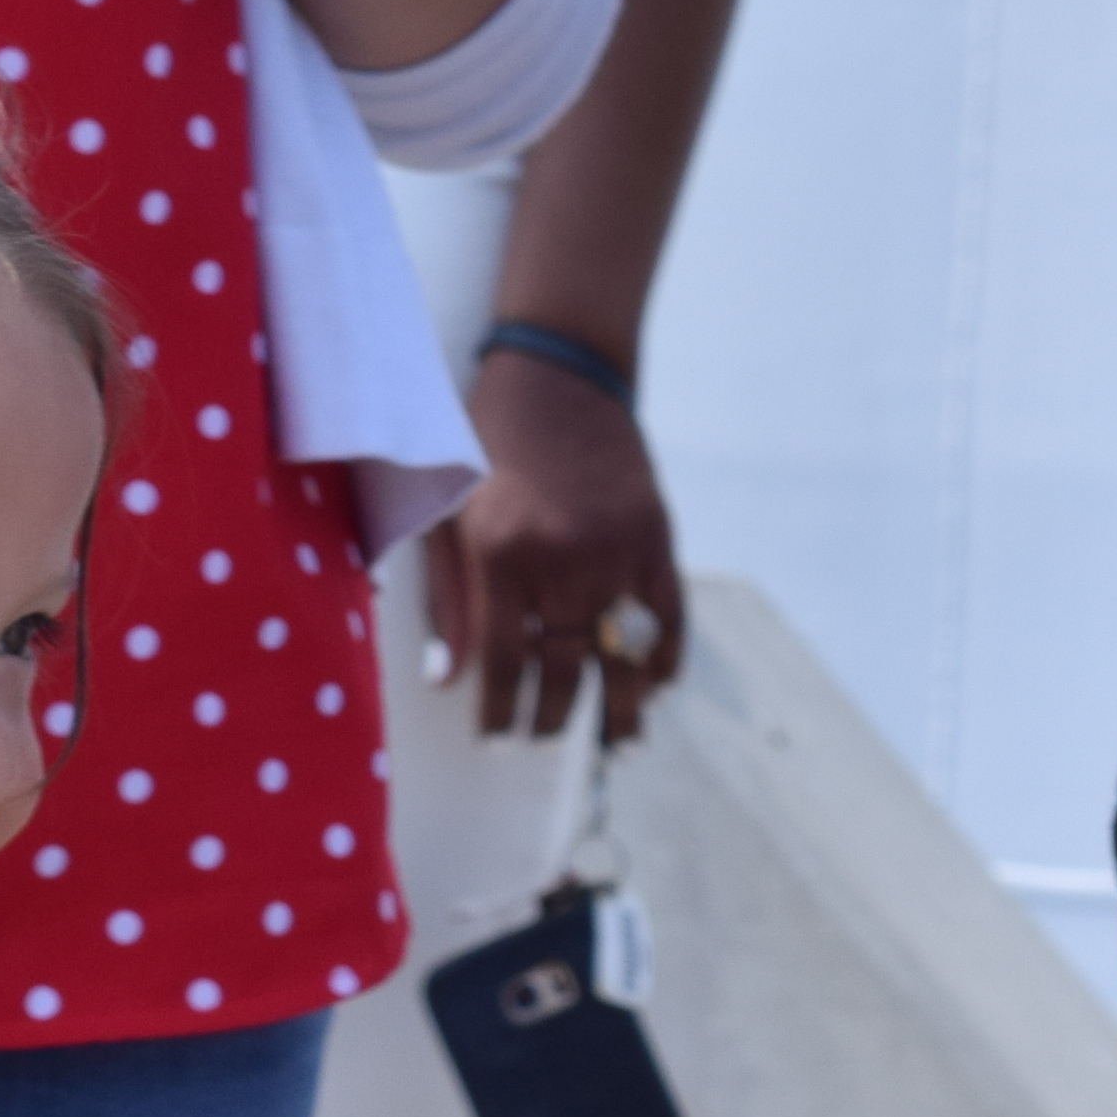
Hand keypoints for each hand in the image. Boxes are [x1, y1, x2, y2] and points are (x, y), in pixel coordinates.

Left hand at [431, 347, 681, 742]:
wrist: (559, 373)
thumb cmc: (484, 441)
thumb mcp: (447, 512)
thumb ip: (447, 596)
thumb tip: (448, 676)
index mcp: (502, 552)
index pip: (504, 659)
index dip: (500, 709)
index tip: (495, 737)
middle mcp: (565, 559)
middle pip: (566, 667)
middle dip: (552, 716)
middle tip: (539, 743)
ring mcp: (618, 551)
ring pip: (624, 653)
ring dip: (621, 706)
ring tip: (617, 743)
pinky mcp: (656, 538)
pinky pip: (669, 617)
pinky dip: (665, 657)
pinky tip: (656, 686)